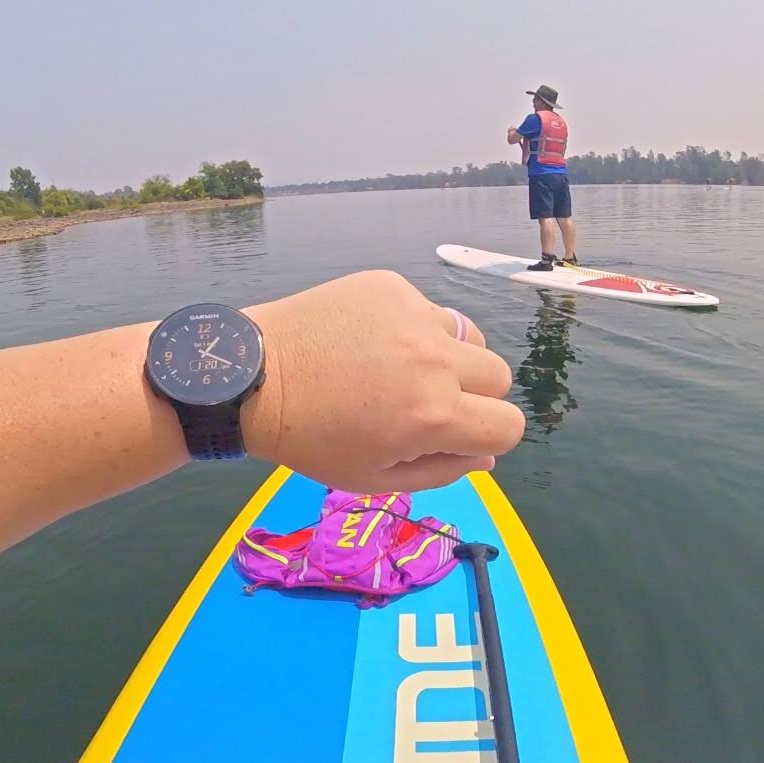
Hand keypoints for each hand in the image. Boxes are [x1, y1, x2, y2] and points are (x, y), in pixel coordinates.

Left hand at [240, 271, 523, 492]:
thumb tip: (486, 457)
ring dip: (451, 357)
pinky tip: (372, 339)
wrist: (255, 375)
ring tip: (404, 366)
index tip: (457, 435)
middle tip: (427, 401)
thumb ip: (443, 471)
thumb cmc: (311, 439)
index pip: (508, 426)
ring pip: (469, 337)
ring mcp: (414, 314)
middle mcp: (435, 360)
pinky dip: (413, 328)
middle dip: (474, 396)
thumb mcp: (375, 477)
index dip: (487, 437)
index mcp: (434, 415)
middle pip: (499, 376)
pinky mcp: (391, 286)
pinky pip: (428, 310)